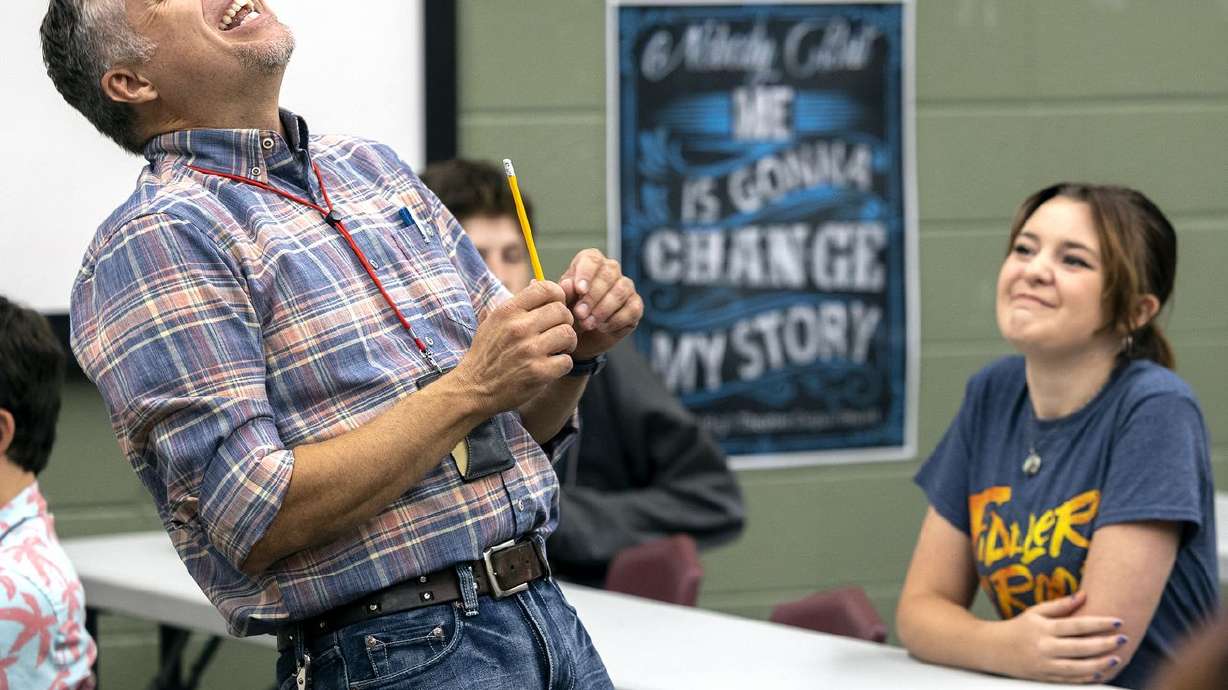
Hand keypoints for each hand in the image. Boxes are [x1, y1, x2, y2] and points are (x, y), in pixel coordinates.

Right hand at [451, 281, 576, 413]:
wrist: (473, 388)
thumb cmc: (486, 353)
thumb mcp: (494, 321)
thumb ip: (518, 305)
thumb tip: (539, 284)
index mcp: (508, 311)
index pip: (545, 288)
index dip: (558, 296)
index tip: (556, 307)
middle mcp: (519, 327)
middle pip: (562, 311)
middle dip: (564, 321)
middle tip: (557, 333)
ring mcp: (529, 350)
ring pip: (568, 334)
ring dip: (567, 343)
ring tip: (557, 349)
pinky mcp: (538, 372)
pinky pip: (567, 360)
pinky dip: (563, 364)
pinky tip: (551, 366)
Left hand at [558, 249, 642, 360]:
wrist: (581, 337)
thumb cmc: (570, 312)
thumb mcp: (562, 303)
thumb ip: (564, 293)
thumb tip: (568, 285)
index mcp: (589, 263)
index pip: (592, 259)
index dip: (586, 273)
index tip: (579, 290)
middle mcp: (610, 270)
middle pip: (608, 274)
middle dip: (593, 297)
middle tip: (580, 314)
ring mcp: (626, 287)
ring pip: (621, 291)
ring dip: (603, 310)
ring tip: (588, 324)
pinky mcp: (635, 305)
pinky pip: (632, 309)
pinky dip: (616, 320)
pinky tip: (602, 327)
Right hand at [996, 591, 1127, 683]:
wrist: (992, 649)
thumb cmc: (1018, 627)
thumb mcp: (1035, 612)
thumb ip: (1060, 605)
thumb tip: (1084, 595)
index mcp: (1042, 628)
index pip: (1076, 625)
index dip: (1098, 623)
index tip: (1117, 621)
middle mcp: (1044, 647)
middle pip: (1080, 647)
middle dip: (1104, 644)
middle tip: (1123, 639)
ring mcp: (1044, 664)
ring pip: (1077, 667)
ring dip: (1099, 664)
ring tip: (1116, 658)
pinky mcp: (1044, 677)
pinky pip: (1069, 679)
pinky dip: (1086, 677)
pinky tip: (1100, 672)